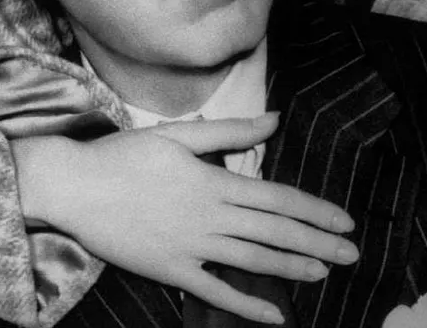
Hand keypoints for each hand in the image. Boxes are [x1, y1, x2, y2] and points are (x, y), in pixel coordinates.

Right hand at [12, 112, 358, 323]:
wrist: (73, 187)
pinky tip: (276, 316)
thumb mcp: (179, 134)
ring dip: (292, 268)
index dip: (315, 211)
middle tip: (353, 253)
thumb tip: (274, 118)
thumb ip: (230, 131)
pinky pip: (215, 292)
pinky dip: (247, 305)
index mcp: (215, 181)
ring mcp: (191, 248)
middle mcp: (211, 217)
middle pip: (274, 232)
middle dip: (317, 243)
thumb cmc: (125, 155)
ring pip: (252, 262)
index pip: (278, 198)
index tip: (344, 221)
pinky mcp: (171, 271)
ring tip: (325, 272)